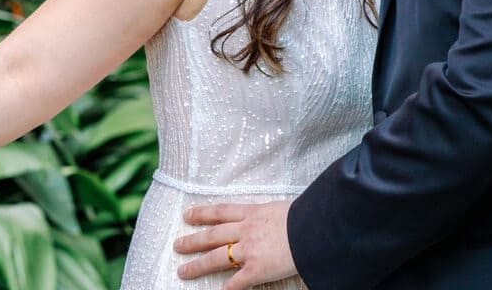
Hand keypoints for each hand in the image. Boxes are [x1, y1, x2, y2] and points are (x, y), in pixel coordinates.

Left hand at [173, 200, 296, 289]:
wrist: (314, 227)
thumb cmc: (304, 214)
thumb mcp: (280, 208)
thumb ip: (268, 215)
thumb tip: (266, 217)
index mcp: (252, 213)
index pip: (220, 212)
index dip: (202, 213)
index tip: (187, 215)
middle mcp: (245, 230)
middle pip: (212, 236)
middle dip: (193, 241)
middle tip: (177, 245)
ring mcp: (249, 250)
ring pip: (216, 258)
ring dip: (198, 265)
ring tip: (182, 271)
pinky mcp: (258, 269)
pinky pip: (238, 282)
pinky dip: (227, 289)